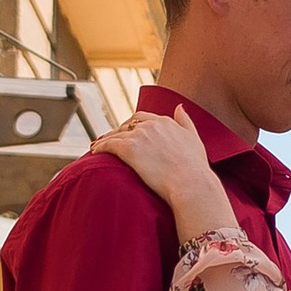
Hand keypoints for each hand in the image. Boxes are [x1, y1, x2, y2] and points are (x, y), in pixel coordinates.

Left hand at [93, 104, 233, 239]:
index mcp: (166, 122)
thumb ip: (185, 122)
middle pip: (128, 123)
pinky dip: (100, 146)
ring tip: (99, 146)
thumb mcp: (194, 139)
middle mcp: (151, 125)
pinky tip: (95, 151)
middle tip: (112, 139)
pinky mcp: (129, 148)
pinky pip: (109, 144)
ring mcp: (139, 135)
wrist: (190, 183)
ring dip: (106, 138)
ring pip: (116, 133)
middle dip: (119, 130)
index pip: (144, 118)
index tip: (129, 133)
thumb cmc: (195, 168)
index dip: (133, 125)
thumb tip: (179, 107)